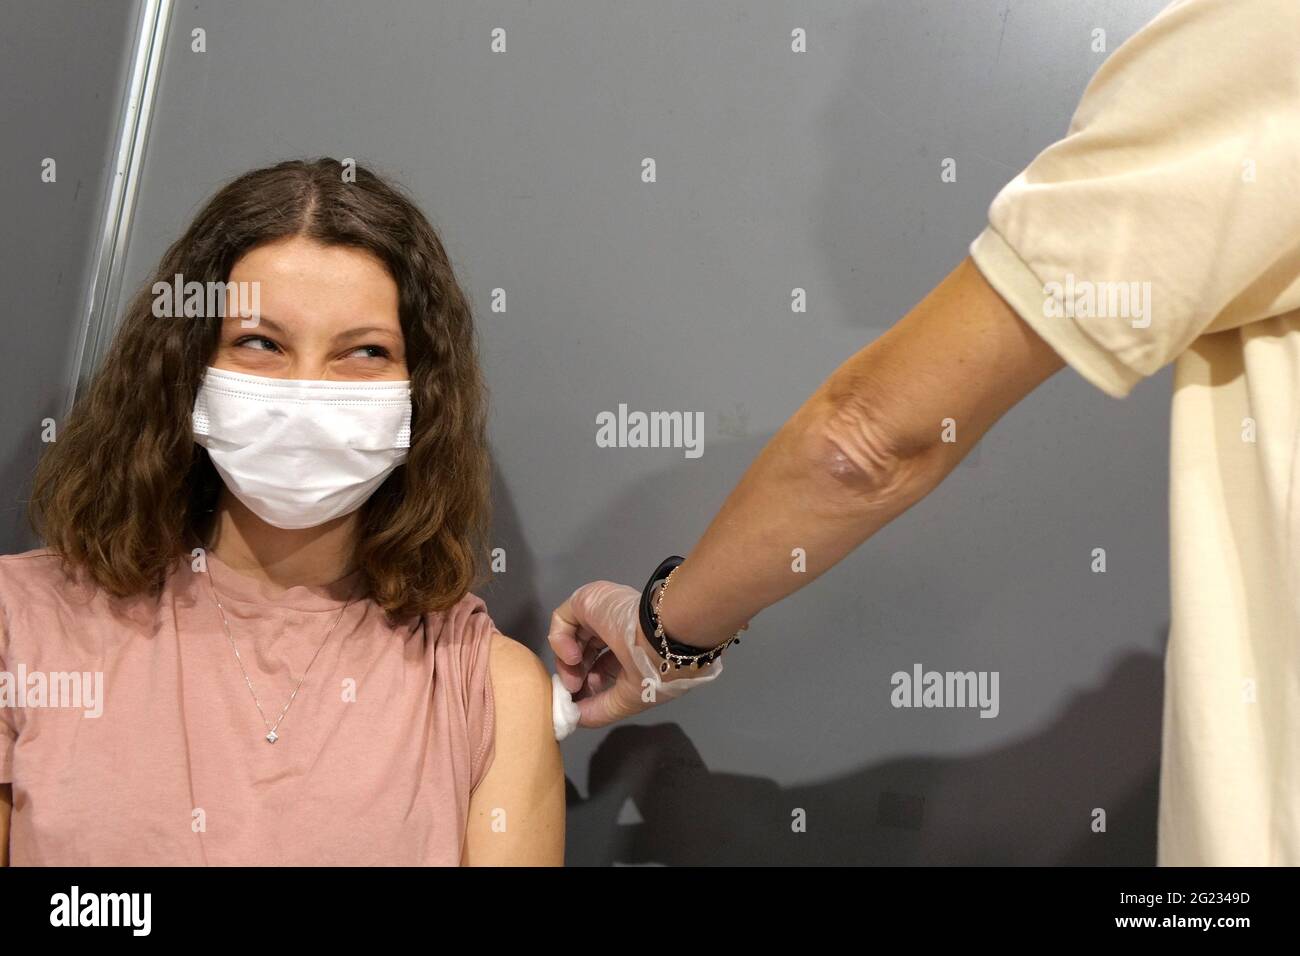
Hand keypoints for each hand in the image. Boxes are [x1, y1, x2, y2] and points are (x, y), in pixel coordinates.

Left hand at [548, 580, 722, 736]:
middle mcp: (616, 627)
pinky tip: (573, 657)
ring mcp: (602, 612)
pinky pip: (562, 621)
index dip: (589, 685)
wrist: (661, 634)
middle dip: (577, 676)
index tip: (580, 703)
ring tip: (572, 681)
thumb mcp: (630, 698)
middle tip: (574, 692)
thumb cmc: (653, 668)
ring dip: (567, 664)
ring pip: (571, 638)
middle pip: (585, 653)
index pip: (603, 666)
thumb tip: (574, 719)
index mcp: (633, 647)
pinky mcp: (586, 599)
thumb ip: (601, 710)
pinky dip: (560, 642)